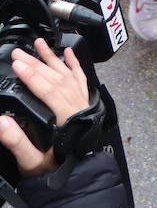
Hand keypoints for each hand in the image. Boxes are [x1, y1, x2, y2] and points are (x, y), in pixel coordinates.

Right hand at [0, 39, 89, 177]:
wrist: (76, 177)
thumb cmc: (53, 170)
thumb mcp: (31, 161)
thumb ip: (17, 142)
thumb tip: (1, 122)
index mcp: (67, 118)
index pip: (48, 91)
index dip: (32, 75)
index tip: (17, 63)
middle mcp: (78, 107)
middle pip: (56, 79)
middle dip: (36, 63)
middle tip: (19, 51)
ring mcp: (83, 104)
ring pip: (69, 76)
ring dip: (53, 59)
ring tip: (39, 44)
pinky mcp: (84, 104)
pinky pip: (81, 80)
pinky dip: (74, 65)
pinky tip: (67, 53)